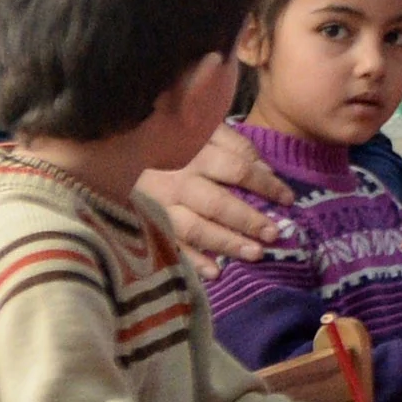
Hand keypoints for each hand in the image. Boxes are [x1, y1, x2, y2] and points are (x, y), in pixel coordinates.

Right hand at [135, 126, 300, 266]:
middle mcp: (179, 181)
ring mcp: (161, 205)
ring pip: (197, 228)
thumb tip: (264, 169)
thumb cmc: (166, 137)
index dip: (265, 185)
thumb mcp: (200, 128)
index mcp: (195, 153)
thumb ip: (232, 144)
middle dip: (249, 220)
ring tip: (255, 254)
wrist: (114, 143)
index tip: (287, 199)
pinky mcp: (146, 222)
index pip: (238, 170)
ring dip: (227, 243)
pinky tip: (215, 273)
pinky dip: (192, 261)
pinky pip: (171, 245)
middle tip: (274, 233)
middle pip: (219, 203)